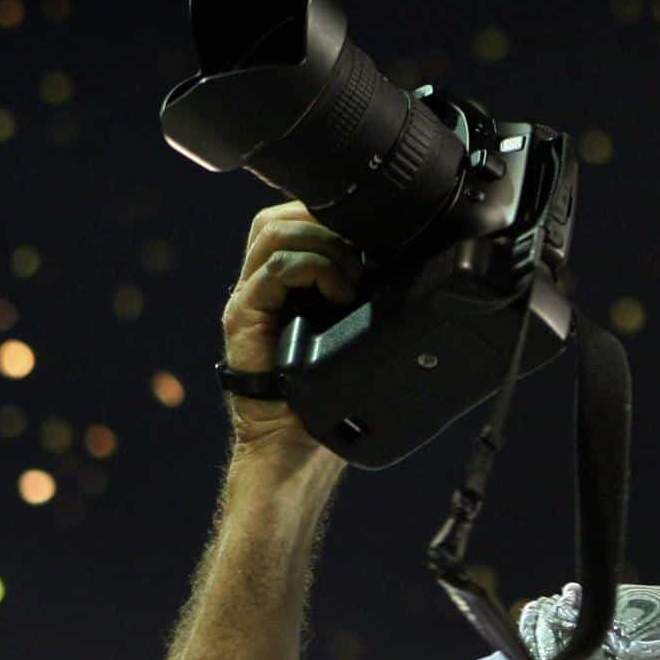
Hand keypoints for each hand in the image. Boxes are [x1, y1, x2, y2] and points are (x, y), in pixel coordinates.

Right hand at [221, 199, 365, 463]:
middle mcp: (262, 284)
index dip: (331, 215)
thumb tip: (417, 263)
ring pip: (273, 233)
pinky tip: (340, 294)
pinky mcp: (242, 316)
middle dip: (325, 221)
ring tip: (353, 276)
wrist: (298, 444)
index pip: (296, 219)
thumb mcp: (360, 333)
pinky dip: (312, 269)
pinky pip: (272, 271)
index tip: (374, 235)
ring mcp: (249, 298)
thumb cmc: (329, 397)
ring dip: (323, 244)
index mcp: (287, 282)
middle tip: (363, 253)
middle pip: (280, 217)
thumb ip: (370, 295)